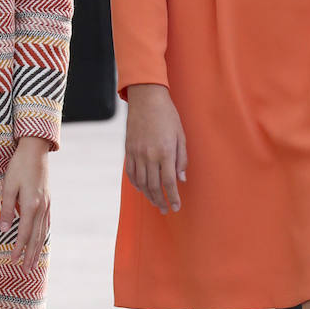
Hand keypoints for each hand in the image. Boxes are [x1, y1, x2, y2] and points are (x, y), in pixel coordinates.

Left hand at [0, 136, 50, 271]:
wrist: (35, 149)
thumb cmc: (19, 165)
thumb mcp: (8, 186)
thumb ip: (6, 208)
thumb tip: (4, 229)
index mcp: (31, 204)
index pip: (23, 232)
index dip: (18, 248)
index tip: (13, 260)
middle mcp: (41, 207)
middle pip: (36, 236)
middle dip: (30, 254)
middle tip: (27, 270)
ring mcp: (47, 204)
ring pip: (43, 231)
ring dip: (38, 248)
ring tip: (34, 262)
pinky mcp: (48, 200)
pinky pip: (46, 222)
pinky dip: (43, 235)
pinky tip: (41, 240)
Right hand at [124, 84, 186, 214]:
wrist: (146, 99)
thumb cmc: (167, 115)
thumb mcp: (180, 135)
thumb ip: (181, 159)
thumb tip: (181, 179)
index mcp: (165, 152)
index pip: (169, 182)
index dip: (172, 197)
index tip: (175, 207)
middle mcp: (149, 155)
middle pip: (153, 186)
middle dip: (160, 200)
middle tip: (165, 209)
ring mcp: (136, 153)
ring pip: (141, 182)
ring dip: (148, 195)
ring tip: (155, 202)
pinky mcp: (128, 150)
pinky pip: (130, 172)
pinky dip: (136, 184)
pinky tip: (142, 189)